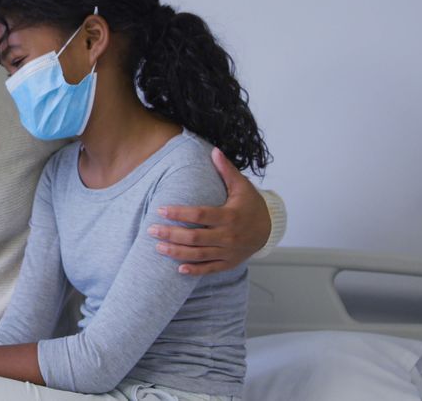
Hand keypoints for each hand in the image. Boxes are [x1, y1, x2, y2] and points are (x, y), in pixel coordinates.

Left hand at [149, 147, 269, 274]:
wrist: (269, 229)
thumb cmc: (251, 205)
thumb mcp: (242, 186)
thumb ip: (226, 170)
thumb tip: (214, 150)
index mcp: (229, 216)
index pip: (200, 215)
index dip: (179, 213)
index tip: (160, 210)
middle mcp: (228, 236)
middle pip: (194, 237)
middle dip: (171, 234)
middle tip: (151, 230)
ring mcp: (228, 252)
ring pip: (198, 254)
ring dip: (176, 252)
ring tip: (157, 247)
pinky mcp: (229, 263)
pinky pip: (209, 269)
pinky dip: (194, 270)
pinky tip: (178, 269)